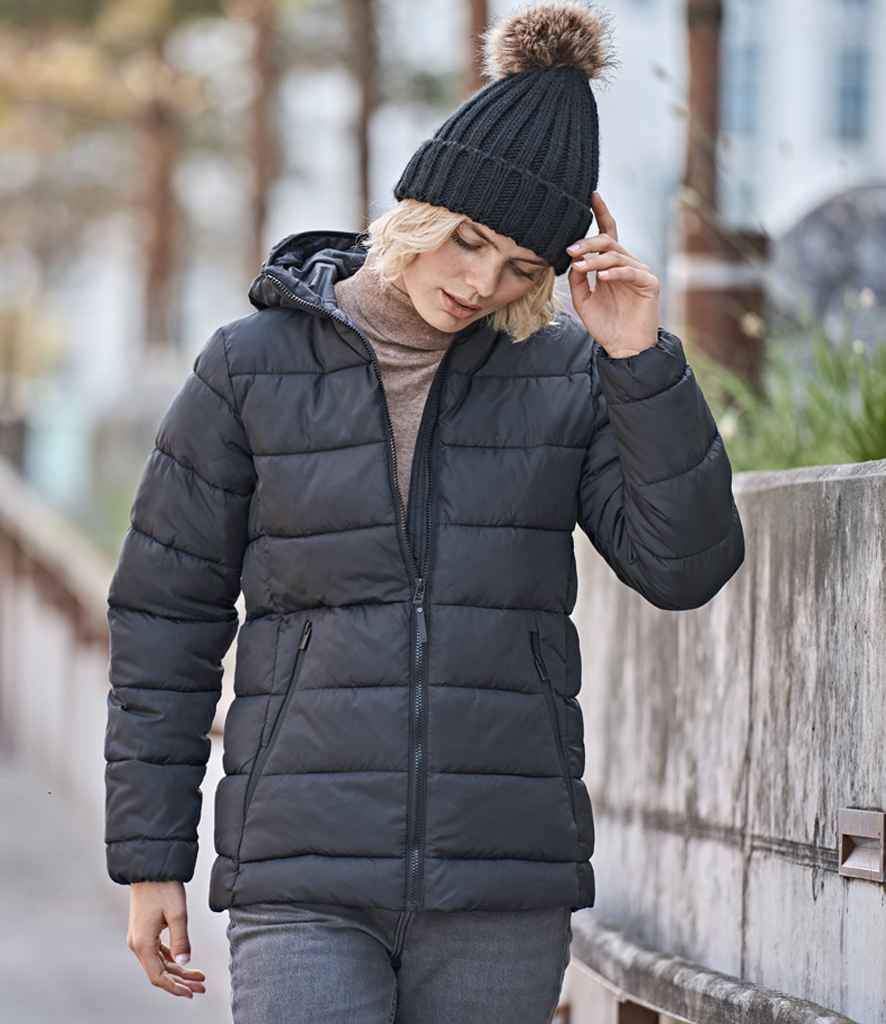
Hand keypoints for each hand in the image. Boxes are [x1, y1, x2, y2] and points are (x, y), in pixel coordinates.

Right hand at [127, 881, 205, 998]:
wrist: (150, 867)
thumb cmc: (163, 887)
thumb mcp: (177, 913)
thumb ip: (181, 940)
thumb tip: (184, 964)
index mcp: (142, 944)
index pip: (158, 976)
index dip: (175, 987)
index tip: (191, 993)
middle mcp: (136, 944)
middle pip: (159, 972)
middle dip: (181, 981)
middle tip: (201, 986)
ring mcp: (138, 937)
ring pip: (159, 963)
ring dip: (177, 971)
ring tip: (198, 977)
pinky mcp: (143, 931)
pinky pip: (157, 952)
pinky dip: (170, 959)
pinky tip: (183, 962)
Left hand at [566, 191, 659, 357]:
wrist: (623, 348)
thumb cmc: (605, 325)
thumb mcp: (583, 301)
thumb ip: (577, 280)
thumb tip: (572, 260)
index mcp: (611, 266)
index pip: (607, 233)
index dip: (601, 213)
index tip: (591, 194)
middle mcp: (627, 264)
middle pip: (608, 241)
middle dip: (588, 243)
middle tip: (570, 250)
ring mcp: (640, 272)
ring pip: (616, 255)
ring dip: (595, 260)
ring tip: (579, 267)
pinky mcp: (649, 283)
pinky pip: (631, 271)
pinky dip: (615, 272)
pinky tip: (602, 276)